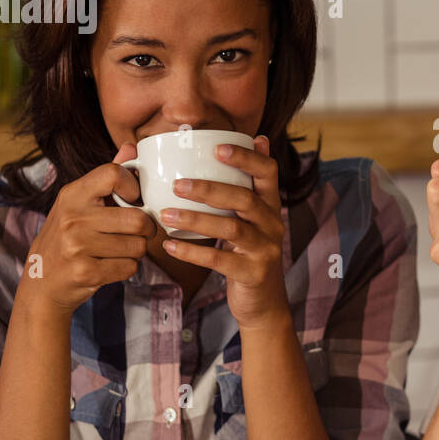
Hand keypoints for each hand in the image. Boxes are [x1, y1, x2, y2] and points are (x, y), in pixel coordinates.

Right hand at [21, 143, 156, 316]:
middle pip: (138, 218)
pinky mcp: (85, 271)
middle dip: (147, 229)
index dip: (133, 186)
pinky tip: (111, 265)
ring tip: (119, 249)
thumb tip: (131, 147)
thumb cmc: (68, 238)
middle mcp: (72, 217)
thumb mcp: (79, 203)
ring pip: (138, 246)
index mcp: (73, 194)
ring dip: (136, 251)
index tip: (134, 199)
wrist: (41, 282)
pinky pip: (129, 267)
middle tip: (140, 232)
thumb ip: (107, 177)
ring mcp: (76, 245)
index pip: (114, 174)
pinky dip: (127, 268)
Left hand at [157, 135, 289, 331]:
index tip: (217, 147)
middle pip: (244, 198)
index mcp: (271, 204)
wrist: (263, 301)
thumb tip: (257, 138)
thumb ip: (249, 183)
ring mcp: (265, 249)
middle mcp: (273, 223)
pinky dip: (192, 252)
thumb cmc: (247, 252)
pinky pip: (220, 259)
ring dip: (195, 218)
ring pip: (231, 228)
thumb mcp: (252, 218)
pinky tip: (169, 245)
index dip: (246, 157)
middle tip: (177, 184)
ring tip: (165, 213)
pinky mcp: (253, 272)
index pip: (268, 171)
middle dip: (210, 188)